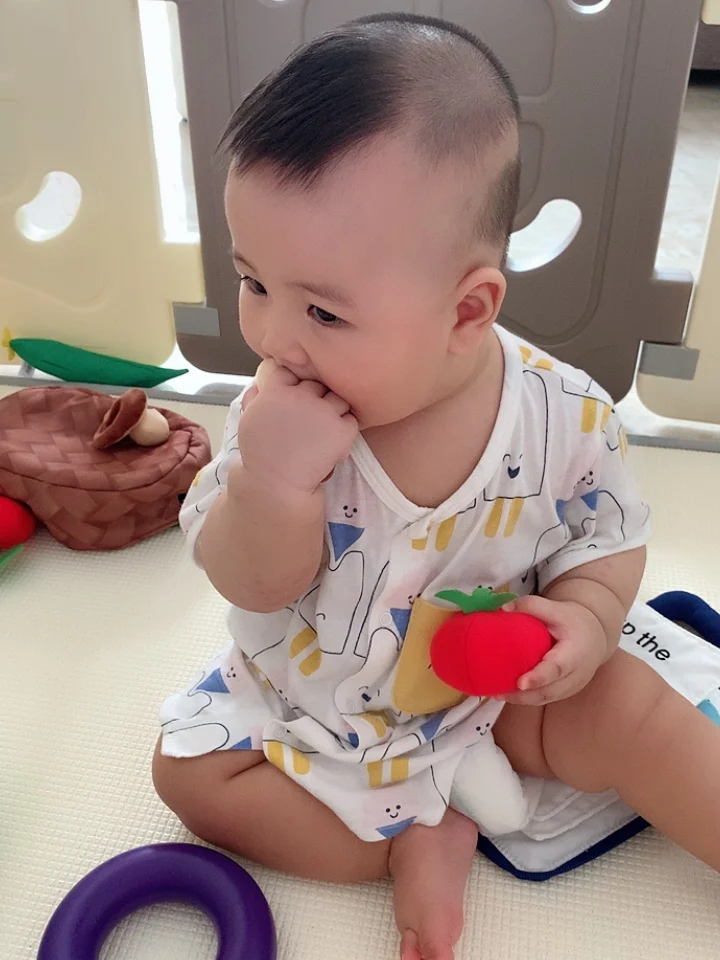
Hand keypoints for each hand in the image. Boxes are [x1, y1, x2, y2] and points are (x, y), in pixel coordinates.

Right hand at [236, 362, 358, 493]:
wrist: (276, 484)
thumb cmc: (260, 455)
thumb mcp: (248, 420)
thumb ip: (254, 398)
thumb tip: (259, 385)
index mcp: (276, 391)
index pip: (291, 371)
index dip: (294, 384)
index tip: (294, 399)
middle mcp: (301, 396)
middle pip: (317, 384)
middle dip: (316, 398)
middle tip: (312, 419)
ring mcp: (324, 411)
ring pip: (338, 399)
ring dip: (334, 411)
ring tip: (324, 432)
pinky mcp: (343, 429)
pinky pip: (351, 420)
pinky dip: (345, 431)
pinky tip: (332, 446)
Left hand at [498, 595, 607, 704]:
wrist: (594, 636)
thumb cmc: (574, 622)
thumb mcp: (556, 609)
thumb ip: (531, 606)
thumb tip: (502, 609)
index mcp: (575, 652)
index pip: (557, 668)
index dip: (539, 677)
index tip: (521, 683)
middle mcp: (577, 674)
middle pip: (549, 690)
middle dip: (523, 695)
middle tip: (497, 692)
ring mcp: (572, 686)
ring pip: (545, 698)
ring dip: (521, 699)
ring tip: (497, 693)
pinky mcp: (565, 692)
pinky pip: (545, 698)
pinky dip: (527, 698)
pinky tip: (509, 693)